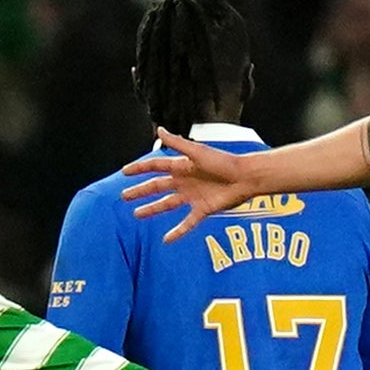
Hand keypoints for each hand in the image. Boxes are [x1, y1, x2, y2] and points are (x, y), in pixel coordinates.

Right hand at [120, 129, 258, 238]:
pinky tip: (166, 239)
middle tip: (124, 196)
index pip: (155, 166)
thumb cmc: (223, 162)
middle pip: (157, 186)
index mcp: (182, 166)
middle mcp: (184, 181)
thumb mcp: (197, 151)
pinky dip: (177, 232)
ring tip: (137, 214)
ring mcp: (192, 196)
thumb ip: (177, 142)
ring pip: (166, 204)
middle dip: (140, 191)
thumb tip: (159, 129)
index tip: (124, 172)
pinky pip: (187, 223)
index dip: (140, 168)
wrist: (245, 177)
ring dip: (152, 209)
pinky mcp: (202, 209)